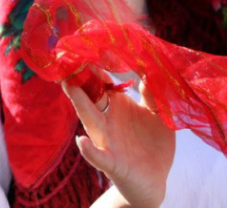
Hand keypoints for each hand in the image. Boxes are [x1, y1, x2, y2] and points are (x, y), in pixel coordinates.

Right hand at [63, 68, 174, 207]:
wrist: (153, 180)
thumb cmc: (153, 144)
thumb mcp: (158, 115)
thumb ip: (153, 94)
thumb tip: (149, 71)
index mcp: (117, 106)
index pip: (101, 83)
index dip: (94, 67)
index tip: (86, 47)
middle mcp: (107, 120)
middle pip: (90, 96)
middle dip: (80, 79)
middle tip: (69, 60)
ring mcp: (107, 140)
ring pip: (90, 120)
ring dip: (80, 104)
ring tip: (71, 89)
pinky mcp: (112, 163)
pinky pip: (98, 156)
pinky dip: (89, 150)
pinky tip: (82, 142)